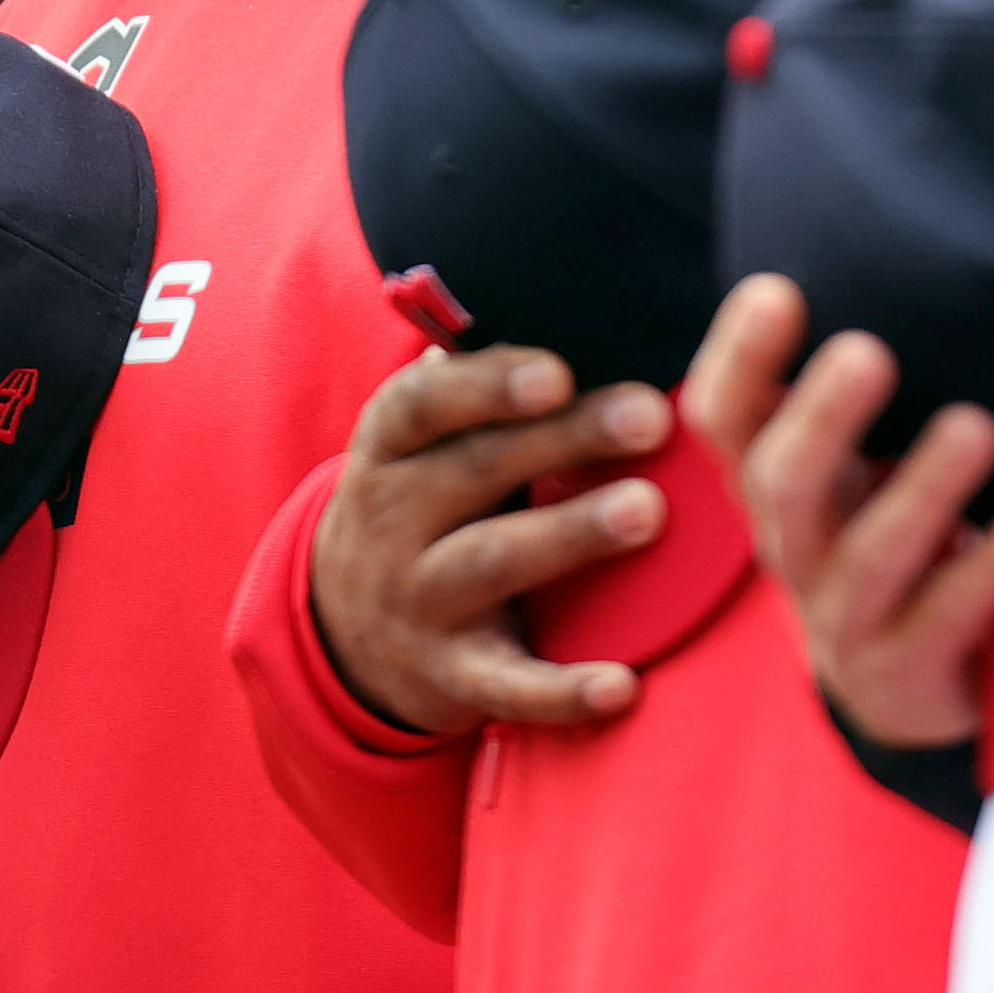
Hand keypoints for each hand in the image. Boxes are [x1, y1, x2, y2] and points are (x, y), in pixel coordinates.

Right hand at [307, 348, 669, 736]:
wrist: (343, 633)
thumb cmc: (424, 504)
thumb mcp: (423, 446)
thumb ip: (482, 390)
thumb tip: (561, 303)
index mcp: (389, 448)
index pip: (423, 405)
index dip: (487, 385)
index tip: (557, 373)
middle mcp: (392, 519)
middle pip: (477, 470)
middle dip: (565, 440)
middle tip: (650, 417)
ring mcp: (417, 600)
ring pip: (493, 561)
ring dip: (570, 534)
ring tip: (647, 510)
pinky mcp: (451, 676)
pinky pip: (507, 684)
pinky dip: (564, 690)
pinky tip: (623, 684)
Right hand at [679, 277, 993, 751]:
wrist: (924, 688)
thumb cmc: (900, 533)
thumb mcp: (865, 457)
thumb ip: (867, 374)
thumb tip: (928, 234)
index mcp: (778, 485)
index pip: (724, 419)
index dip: (739, 357)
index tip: (781, 290)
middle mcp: (795, 548)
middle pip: (780, 483)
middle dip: (821, 418)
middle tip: (870, 354)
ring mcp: (844, 621)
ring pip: (865, 558)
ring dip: (922, 491)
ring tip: (976, 430)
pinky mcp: (907, 678)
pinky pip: (947, 624)